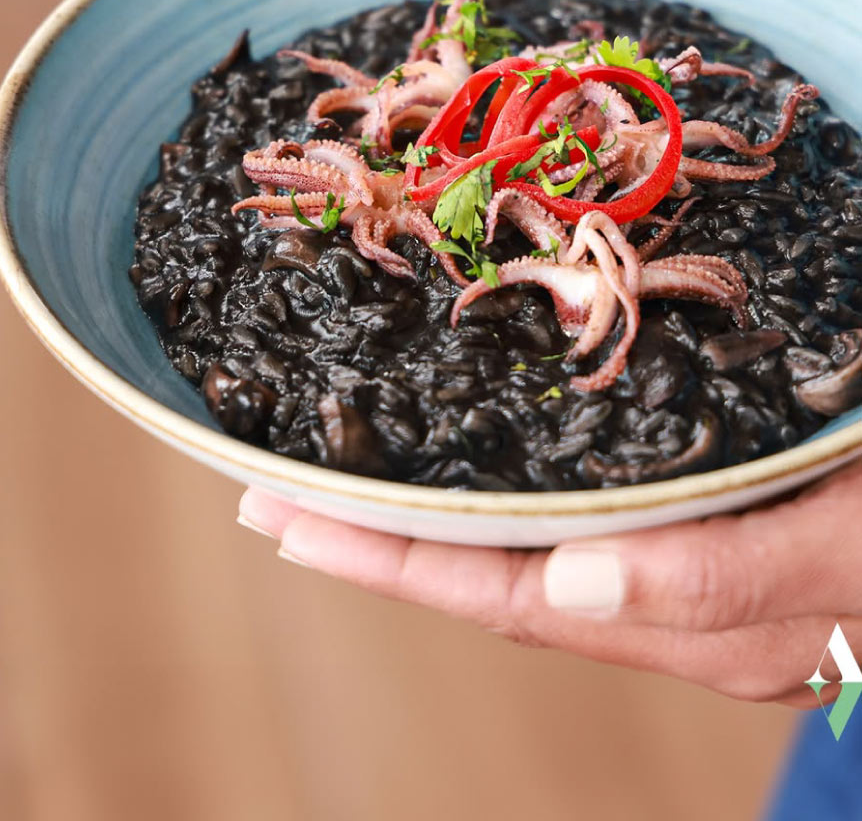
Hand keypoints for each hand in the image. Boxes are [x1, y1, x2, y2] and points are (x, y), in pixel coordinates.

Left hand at [238, 460, 861, 706]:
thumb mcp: (849, 544)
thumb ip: (725, 576)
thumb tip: (566, 585)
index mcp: (693, 614)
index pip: (506, 593)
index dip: (392, 560)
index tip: (287, 520)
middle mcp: (672, 603)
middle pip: (496, 580)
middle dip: (380, 544)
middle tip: (272, 494)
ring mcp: (688, 569)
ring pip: (532, 553)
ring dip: (433, 520)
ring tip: (344, 478)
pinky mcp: (709, 526)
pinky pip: (583, 521)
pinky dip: (511, 500)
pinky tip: (479, 466)